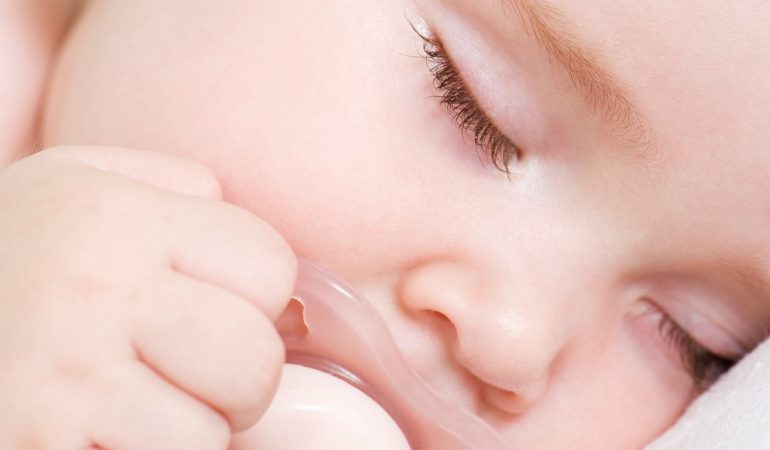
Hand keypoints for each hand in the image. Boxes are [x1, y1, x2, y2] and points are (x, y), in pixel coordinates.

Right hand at [0, 146, 295, 448]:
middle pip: (255, 359)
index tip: (216, 305)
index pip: (270, 267)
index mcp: (119, 217)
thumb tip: (264, 253)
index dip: (257, 297)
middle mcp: (92, 292)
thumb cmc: (7, 251)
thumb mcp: (77, 186)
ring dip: (184, 435)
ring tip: (129, 408)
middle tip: (184, 374)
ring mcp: (59, 381)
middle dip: (239, 381)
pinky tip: (93, 433)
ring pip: (207, 438)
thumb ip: (175, 191)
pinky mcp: (31, 448)